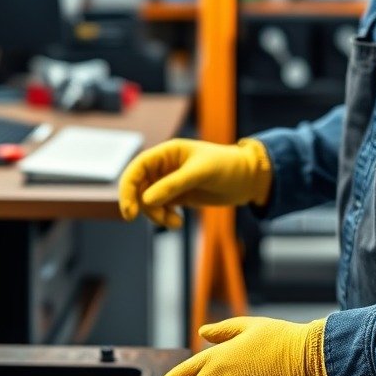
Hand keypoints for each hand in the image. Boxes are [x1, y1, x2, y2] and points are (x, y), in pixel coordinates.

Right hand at [117, 138, 271, 229]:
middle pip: (138, 187)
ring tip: (176, 223)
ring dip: (157, 215)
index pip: (137, 167)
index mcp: (167, 152)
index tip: (130, 211)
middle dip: (143, 206)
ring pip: (148, 201)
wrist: (247, 179)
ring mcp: (170, 182)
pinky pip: (160, 209)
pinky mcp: (177, 196)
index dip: (128, 188)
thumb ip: (173, 185)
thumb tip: (146, 200)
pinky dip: (164, 218)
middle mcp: (165, 166)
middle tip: (158, 220)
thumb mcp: (200, 173)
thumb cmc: (226, 167)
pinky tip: (178, 222)